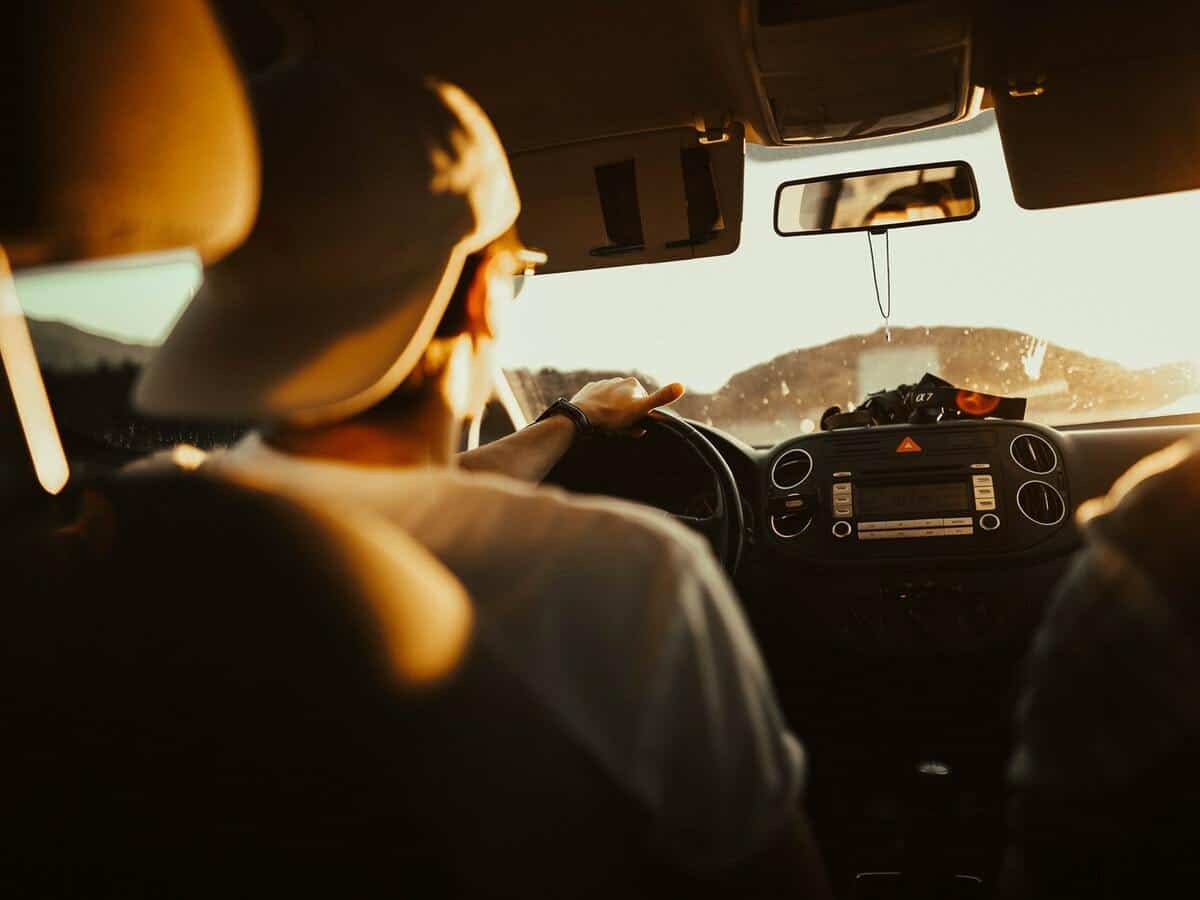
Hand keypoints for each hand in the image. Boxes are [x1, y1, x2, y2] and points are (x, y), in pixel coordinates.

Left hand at [570, 377, 684, 433]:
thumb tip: (682, 385)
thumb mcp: (641, 409)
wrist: (582, 415)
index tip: (634, 425)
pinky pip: (598, 402)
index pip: (644, 403)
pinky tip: (596, 418)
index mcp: (633, 384)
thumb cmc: (613, 415)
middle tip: (620, 427)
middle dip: (627, 415)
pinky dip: (599, 409)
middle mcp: (618, 380)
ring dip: (614, 412)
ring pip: (613, 402)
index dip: (641, 416)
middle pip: (628, 402)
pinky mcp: (588, 391)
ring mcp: (602, 384)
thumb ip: (661, 398)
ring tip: (607, 425)